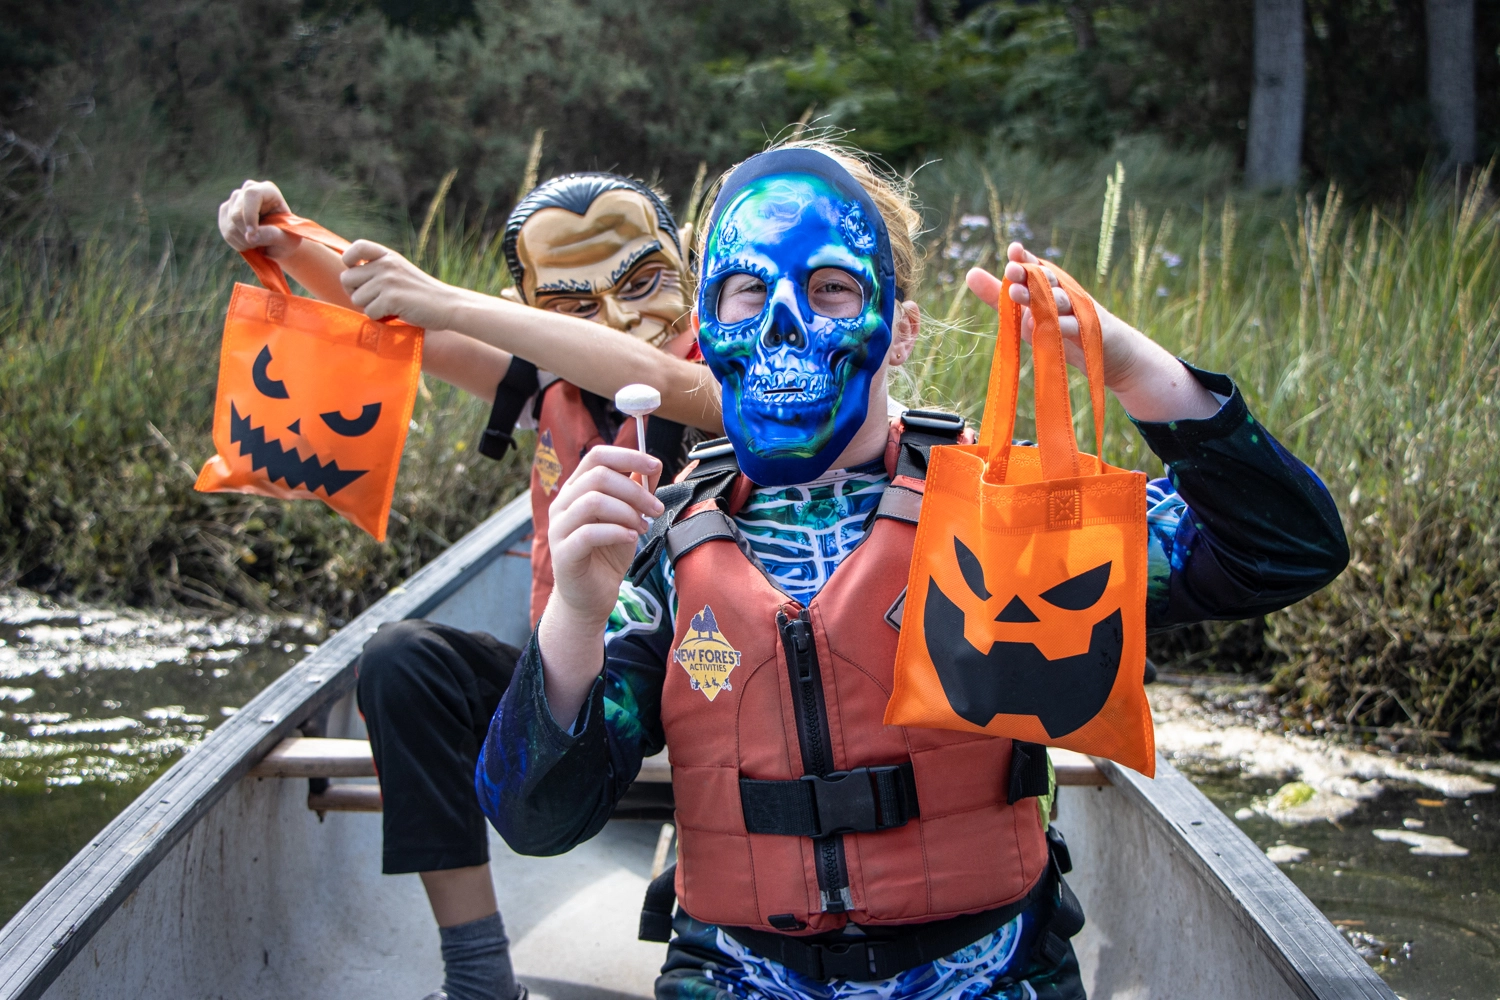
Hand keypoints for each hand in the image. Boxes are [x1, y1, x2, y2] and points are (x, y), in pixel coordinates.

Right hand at [218, 180, 299, 259]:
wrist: (279, 242)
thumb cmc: (286, 238)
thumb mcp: (288, 239)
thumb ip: (274, 235)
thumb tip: (251, 236)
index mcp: (268, 190)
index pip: (252, 195)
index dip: (249, 214)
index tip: (253, 233)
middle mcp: (249, 190)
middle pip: (237, 212)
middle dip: (246, 234)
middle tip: (259, 244)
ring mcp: (235, 199)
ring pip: (229, 222)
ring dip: (242, 240)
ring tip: (256, 244)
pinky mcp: (226, 211)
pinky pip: (224, 229)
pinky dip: (235, 242)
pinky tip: (247, 244)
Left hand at [340, 240, 459, 328]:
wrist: (449, 306)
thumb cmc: (423, 295)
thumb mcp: (401, 272)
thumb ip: (379, 270)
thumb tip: (349, 278)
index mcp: (388, 256)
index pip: (356, 247)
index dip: (349, 261)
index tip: (357, 273)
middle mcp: (386, 264)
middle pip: (346, 279)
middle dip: (357, 293)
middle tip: (375, 300)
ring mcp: (387, 280)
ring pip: (356, 299)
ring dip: (370, 308)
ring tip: (391, 307)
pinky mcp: (391, 297)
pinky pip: (369, 312)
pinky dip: (381, 318)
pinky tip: (397, 314)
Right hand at [545, 447, 663, 625]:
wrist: (591, 597)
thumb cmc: (607, 556)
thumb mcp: (628, 519)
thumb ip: (636, 492)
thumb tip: (652, 468)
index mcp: (577, 489)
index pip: (597, 456)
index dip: (628, 455)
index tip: (655, 465)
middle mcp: (563, 503)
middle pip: (598, 476)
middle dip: (635, 490)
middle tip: (655, 509)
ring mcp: (559, 527)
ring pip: (592, 501)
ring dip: (627, 511)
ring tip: (643, 527)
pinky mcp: (563, 552)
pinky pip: (588, 533)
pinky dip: (616, 532)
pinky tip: (631, 537)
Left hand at [967, 242, 1217, 422]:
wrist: (1110, 356)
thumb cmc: (1061, 331)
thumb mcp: (1025, 315)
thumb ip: (998, 296)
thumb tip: (969, 272)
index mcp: (1048, 287)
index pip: (1035, 267)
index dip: (1024, 258)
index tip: (1012, 249)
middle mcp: (1064, 293)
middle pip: (1045, 280)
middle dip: (1028, 274)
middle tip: (1010, 268)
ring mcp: (1079, 311)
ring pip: (1058, 300)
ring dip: (1039, 296)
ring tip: (1017, 293)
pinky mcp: (1091, 331)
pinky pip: (1073, 327)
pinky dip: (1060, 325)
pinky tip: (1048, 323)